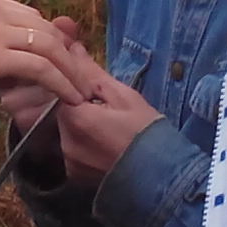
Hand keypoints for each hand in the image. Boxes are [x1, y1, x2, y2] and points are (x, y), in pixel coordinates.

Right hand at [0, 0, 94, 118]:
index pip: (28, 16)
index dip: (48, 41)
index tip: (59, 63)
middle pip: (45, 28)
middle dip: (67, 54)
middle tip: (79, 78)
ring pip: (50, 46)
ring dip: (71, 71)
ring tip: (81, 92)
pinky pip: (40, 67)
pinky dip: (60, 82)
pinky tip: (68, 99)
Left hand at [55, 73, 162, 188]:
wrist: (163, 176)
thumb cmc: (146, 131)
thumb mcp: (123, 96)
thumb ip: (92, 74)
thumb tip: (72, 49)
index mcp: (75, 119)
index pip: (63, 91)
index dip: (81, 88)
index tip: (102, 93)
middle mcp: (66, 143)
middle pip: (64, 114)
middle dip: (82, 108)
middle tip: (111, 112)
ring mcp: (70, 163)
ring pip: (69, 133)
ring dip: (83, 127)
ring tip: (111, 131)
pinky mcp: (76, 177)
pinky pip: (74, 153)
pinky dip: (86, 147)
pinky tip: (107, 147)